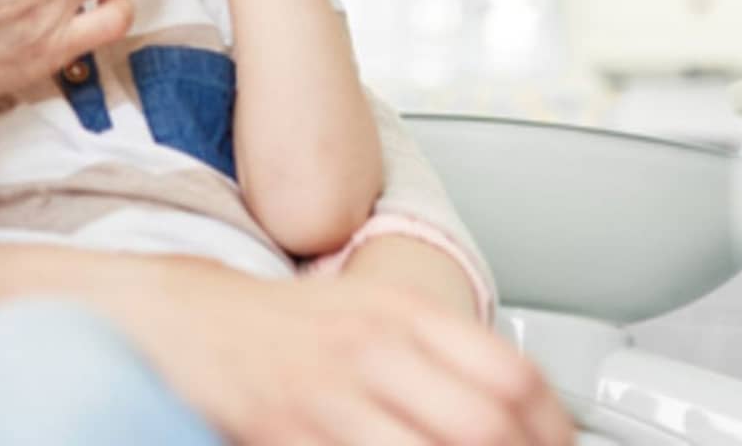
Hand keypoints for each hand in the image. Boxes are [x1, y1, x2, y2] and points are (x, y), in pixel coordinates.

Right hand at [115, 266, 573, 445]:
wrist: (188, 321)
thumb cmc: (290, 326)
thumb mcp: (373, 310)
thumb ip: (446, 350)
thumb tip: (529, 411)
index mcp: (399, 311)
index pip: (511, 374)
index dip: (553, 429)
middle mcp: (368, 347)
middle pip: (483, 425)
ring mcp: (325, 395)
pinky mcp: (285, 432)